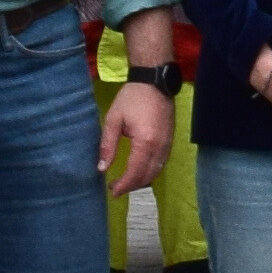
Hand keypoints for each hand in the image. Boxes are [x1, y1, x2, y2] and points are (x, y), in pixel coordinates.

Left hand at [97, 78, 170, 193]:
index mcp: (145, 142)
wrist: (154, 81)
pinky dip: (150, 172)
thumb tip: (101, 169)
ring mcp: (168, 145)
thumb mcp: (113, 120)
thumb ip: (107, 146)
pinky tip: (139, 171)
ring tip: (126, 182)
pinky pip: (161, 163)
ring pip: (156, 171)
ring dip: (142, 181)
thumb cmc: (131, 98)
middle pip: (147, 176)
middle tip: (116, 189)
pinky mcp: (170, 141)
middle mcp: (160, 147)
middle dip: (132, 186)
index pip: (135, 172)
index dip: (124, 185)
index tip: (112, 191)